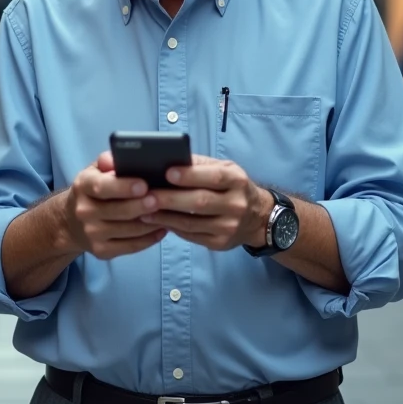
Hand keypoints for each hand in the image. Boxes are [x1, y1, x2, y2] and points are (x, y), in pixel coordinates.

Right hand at [63, 152, 167, 259]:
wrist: (71, 222)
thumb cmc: (93, 190)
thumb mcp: (95, 171)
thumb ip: (107, 161)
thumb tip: (116, 159)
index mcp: (83, 186)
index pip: (101, 186)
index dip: (123, 187)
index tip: (143, 184)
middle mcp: (84, 211)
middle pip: (117, 211)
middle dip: (141, 205)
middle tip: (161, 199)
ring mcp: (92, 234)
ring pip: (128, 230)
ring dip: (151, 222)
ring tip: (169, 213)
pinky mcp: (101, 251)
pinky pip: (131, 247)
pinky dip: (149, 238)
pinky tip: (162, 229)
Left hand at [142, 155, 271, 250]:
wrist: (258, 217)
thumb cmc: (233, 187)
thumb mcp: (225, 169)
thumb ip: (199, 165)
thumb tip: (169, 160)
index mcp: (237, 180)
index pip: (213, 177)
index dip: (189, 175)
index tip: (167, 172)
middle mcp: (236, 204)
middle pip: (199, 202)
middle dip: (170, 199)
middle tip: (146, 195)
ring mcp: (229, 227)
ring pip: (191, 222)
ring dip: (164, 216)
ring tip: (144, 209)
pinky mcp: (219, 243)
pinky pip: (191, 235)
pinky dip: (172, 228)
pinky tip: (157, 221)